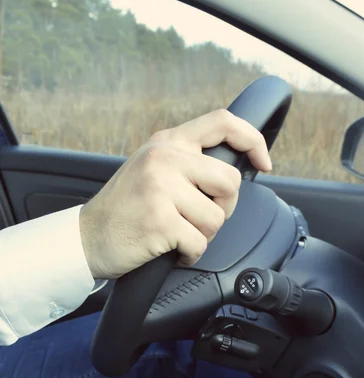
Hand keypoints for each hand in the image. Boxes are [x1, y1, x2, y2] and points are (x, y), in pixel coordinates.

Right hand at [79, 109, 271, 279]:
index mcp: (167, 142)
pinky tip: (170, 249)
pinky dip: (189, 254)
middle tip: (198, 218)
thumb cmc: (125, 207)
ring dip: (202, 235)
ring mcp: (161, 188)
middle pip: (230, 182)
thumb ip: (185, 160)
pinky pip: (199, 243)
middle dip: (223, 207)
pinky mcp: (160, 220)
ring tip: (177, 233)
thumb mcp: (151, 167)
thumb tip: (231, 172)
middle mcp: (165, 159)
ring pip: (217, 218)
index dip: (252, 140)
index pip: (223, 123)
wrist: (87, 237)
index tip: (263, 163)